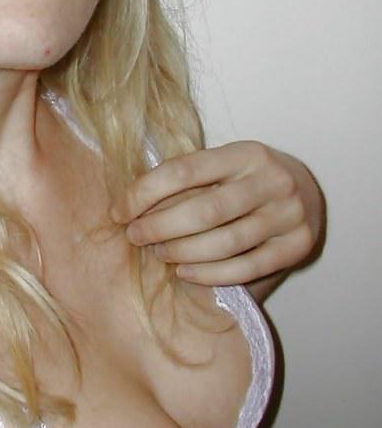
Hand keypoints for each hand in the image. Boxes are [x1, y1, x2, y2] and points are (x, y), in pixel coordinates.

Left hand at [112, 142, 323, 288]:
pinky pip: (246, 268)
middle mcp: (272, 181)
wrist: (308, 194)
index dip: (143, 193)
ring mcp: (289, 215)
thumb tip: (128, 204)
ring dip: (181, 252)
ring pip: (224, 243)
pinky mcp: (298, 247)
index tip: (119, 211)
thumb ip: (187, 179)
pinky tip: (184, 272)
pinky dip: (209, 274)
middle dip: (159, 227)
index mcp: (246, 153)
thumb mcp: (223, 167)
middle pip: (203, 211)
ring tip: (158, 253)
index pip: (183, 170)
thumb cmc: (247, 182)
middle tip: (134, 236)